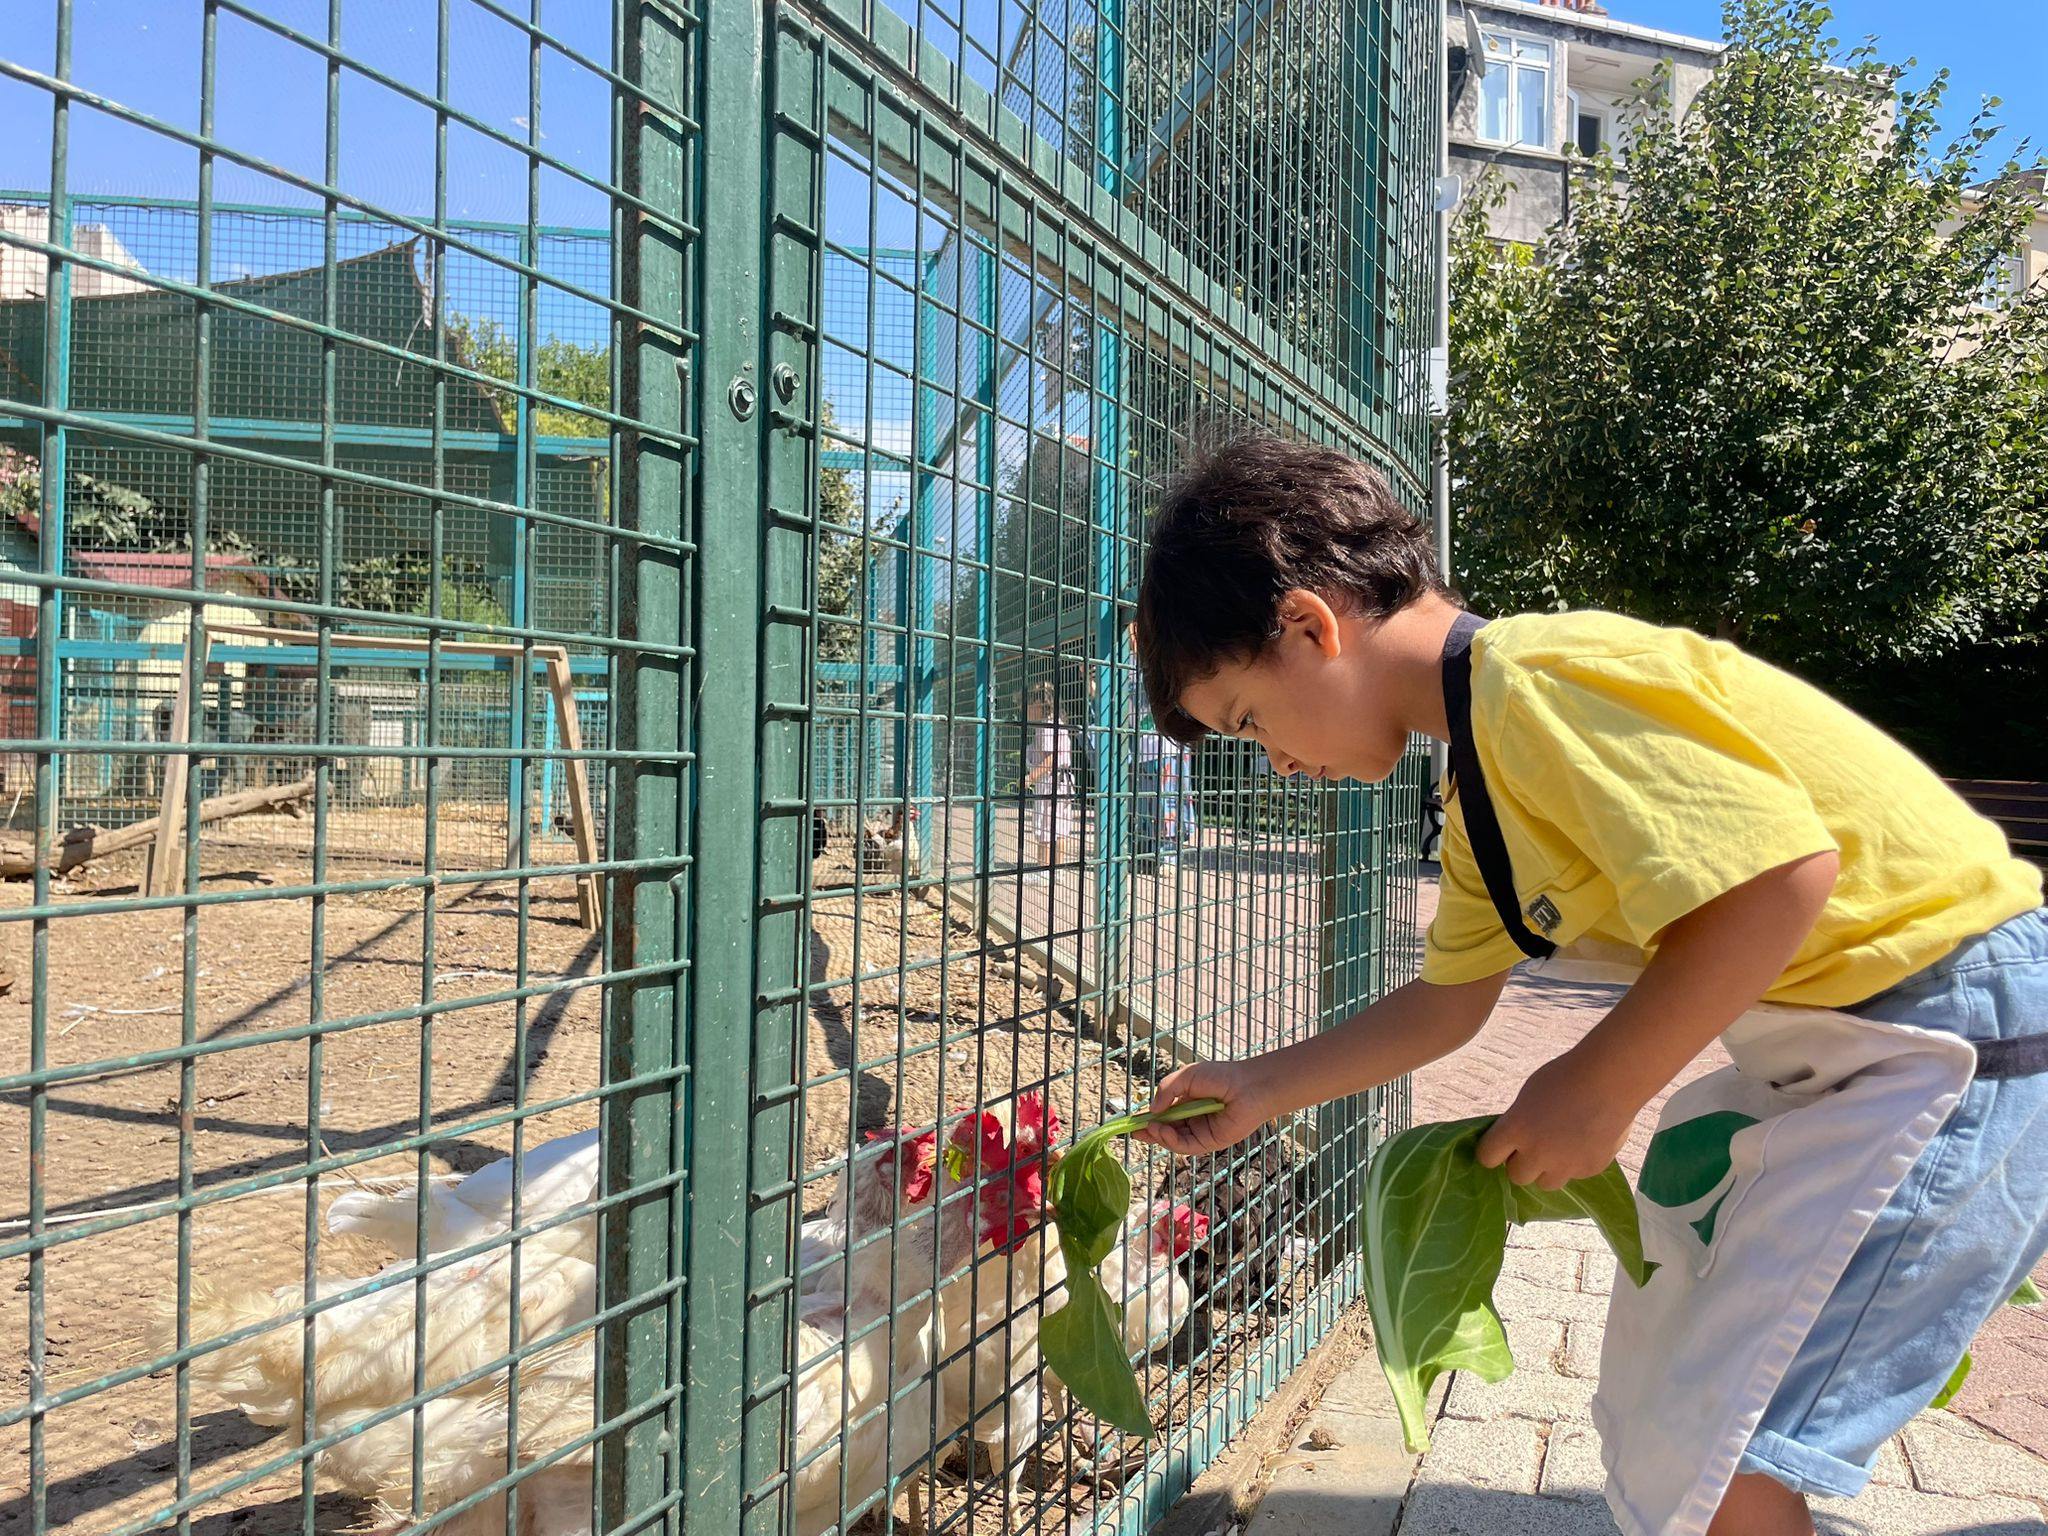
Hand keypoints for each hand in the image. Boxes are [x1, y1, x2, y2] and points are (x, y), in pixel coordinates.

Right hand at [1134, 1059, 1279, 1155]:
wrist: (1249, 1086)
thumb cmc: (1221, 1076)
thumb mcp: (1187, 1077)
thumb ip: (1167, 1090)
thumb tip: (1152, 1110)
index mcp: (1187, 1102)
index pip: (1163, 1114)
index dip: (1148, 1118)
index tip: (1132, 1120)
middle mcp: (1192, 1119)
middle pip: (1166, 1130)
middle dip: (1149, 1131)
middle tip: (1133, 1131)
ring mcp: (1201, 1132)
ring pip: (1173, 1140)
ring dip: (1158, 1135)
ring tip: (1149, 1127)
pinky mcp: (1209, 1142)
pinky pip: (1186, 1146)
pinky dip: (1171, 1141)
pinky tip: (1162, 1131)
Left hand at [1475, 1050, 1640, 1189]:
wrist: (1610, 1080)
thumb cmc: (1565, 1077)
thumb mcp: (1529, 1097)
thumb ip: (1519, 1123)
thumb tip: (1515, 1141)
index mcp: (1516, 1129)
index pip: (1487, 1157)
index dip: (1494, 1151)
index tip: (1501, 1146)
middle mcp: (1537, 1153)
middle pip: (1517, 1176)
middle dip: (1522, 1163)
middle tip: (1535, 1147)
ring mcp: (1565, 1165)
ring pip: (1546, 1183)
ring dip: (1548, 1170)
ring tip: (1560, 1149)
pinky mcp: (1589, 1170)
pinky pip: (1574, 1175)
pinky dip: (1576, 1164)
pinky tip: (1585, 1142)